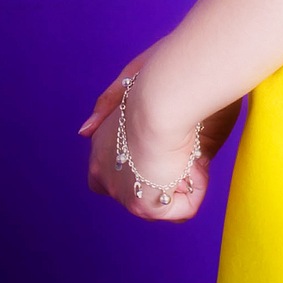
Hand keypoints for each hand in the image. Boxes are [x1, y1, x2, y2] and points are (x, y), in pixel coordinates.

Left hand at [79, 45, 243, 223]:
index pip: (115, 164)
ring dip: (184, 177)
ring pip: (163, 198)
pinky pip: (180, 209)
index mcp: (103, 137)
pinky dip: (197, 188)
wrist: (169, 89)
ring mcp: (120, 189)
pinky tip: (195, 161)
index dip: (148, 158)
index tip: (170, 136)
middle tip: (185, 141)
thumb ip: (109, 104)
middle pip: (137, 188)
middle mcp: (103, 167)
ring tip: (191, 146)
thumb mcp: (131, 79)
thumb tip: (85, 131)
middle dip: (164, 174)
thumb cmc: (163, 73)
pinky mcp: (141, 204)